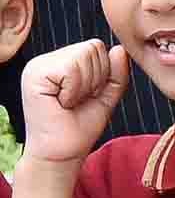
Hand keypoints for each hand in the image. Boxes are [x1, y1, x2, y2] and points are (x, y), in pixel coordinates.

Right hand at [17, 41, 124, 169]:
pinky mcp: (33, 74)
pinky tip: (61, 102)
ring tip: (69, 102)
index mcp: (62, 61)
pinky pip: (71, 68)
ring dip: (84, 86)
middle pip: (92, 47)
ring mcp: (37, 65)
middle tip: (77, 100)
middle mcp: (47, 60)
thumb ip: (116, 72)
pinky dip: (74, 89)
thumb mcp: (106, 94)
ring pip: (83, 55)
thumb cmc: (80, 126)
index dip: (102, 73)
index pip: (97, 47)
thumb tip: (119, 49)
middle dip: (94, 78)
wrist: (63, 151)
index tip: (86, 95)